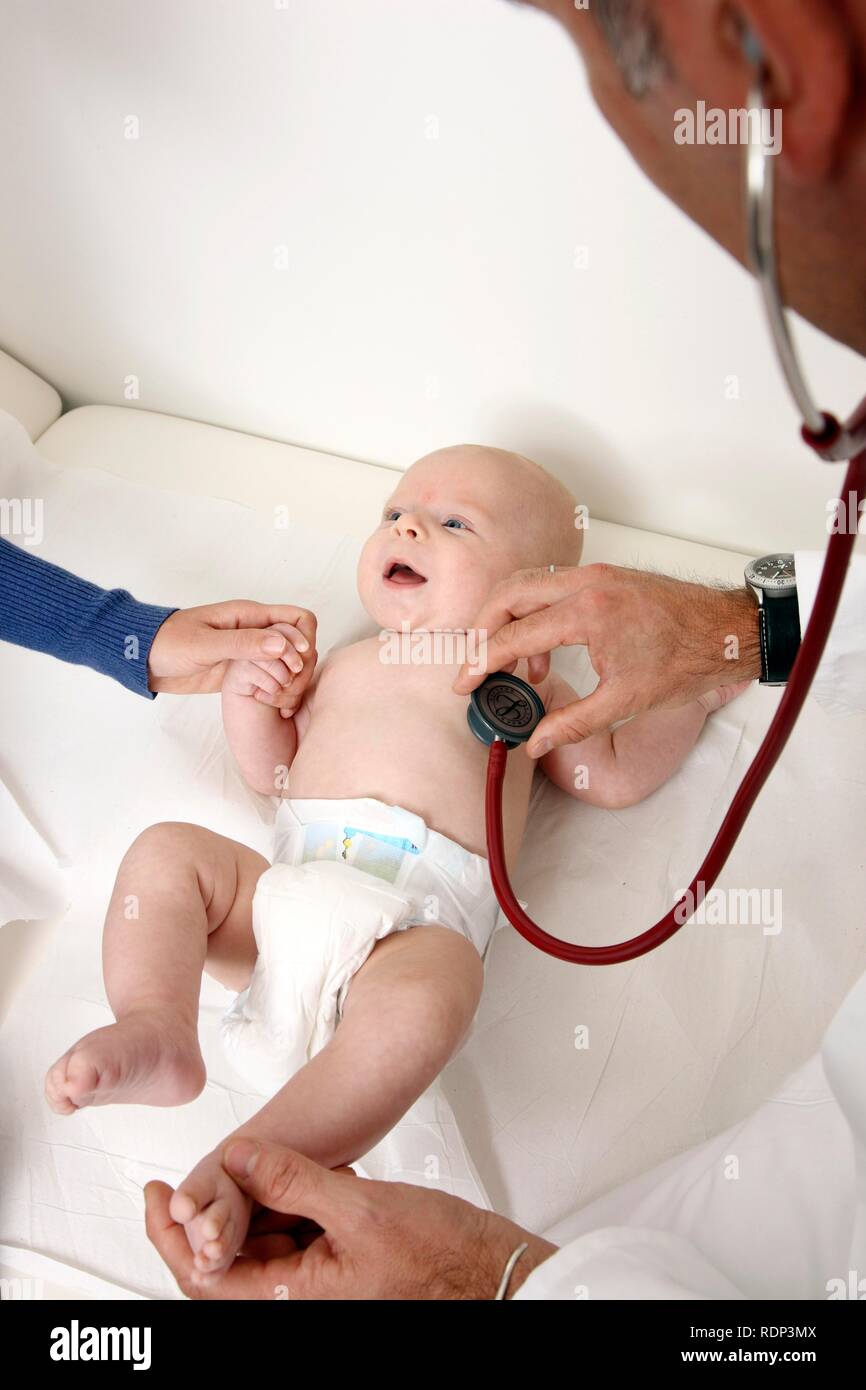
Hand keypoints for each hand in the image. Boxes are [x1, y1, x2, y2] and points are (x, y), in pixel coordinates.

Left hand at [145, 1139, 556, 1299]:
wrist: (496, 1274)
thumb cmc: (443, 1257)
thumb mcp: (361, 1208)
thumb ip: (295, 1181)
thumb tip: (239, 1158)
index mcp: (294, 1299)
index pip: (206, 1275)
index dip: (172, 1235)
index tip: (154, 1194)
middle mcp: (300, 1297)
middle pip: (226, 1260)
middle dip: (203, 1217)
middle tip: (177, 1179)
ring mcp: (320, 1282)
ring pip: (261, 1240)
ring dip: (251, 1202)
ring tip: (256, 1160)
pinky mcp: (341, 1263)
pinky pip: (297, 1232)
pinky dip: (290, 1198)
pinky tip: (304, 1167)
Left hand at [147, 601, 316, 696]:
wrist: (145, 661)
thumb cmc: (169, 644)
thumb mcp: (204, 645)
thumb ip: (243, 644)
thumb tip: (283, 646)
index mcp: (249, 615)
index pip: (299, 619)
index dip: (304, 641)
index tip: (292, 665)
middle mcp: (256, 631)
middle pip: (302, 643)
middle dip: (302, 667)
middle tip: (288, 689)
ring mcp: (252, 652)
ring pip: (292, 663)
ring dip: (294, 682)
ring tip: (281, 702)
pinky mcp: (245, 671)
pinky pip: (275, 678)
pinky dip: (282, 692)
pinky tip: (275, 706)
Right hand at [453, 565, 760, 754]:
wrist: (727, 632)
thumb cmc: (686, 662)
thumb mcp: (626, 702)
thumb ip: (573, 723)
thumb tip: (535, 742)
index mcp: (589, 614)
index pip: (516, 635)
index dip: (483, 663)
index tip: (465, 683)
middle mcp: (587, 584)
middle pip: (509, 594)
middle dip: (482, 629)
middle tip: (475, 664)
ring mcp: (596, 575)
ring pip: (528, 585)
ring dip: (510, 621)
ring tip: (520, 669)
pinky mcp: (604, 577)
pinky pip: (552, 587)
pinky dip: (536, 614)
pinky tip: (547, 652)